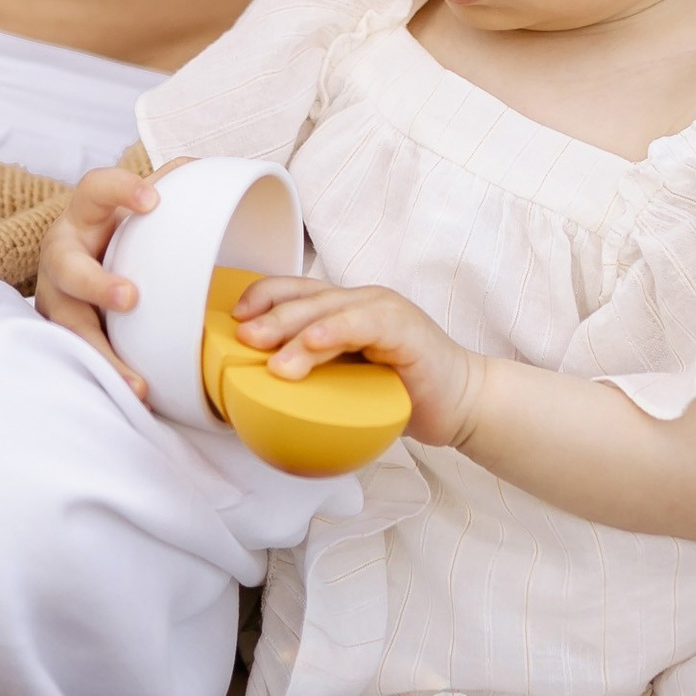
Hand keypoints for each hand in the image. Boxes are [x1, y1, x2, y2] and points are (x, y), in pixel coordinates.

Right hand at [34, 158, 161, 379]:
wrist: (73, 269)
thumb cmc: (114, 235)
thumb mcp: (129, 208)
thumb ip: (165, 186)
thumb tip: (198, 168)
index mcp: (84, 215)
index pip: (95, 190)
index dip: (120, 191)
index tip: (153, 202)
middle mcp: (62, 255)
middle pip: (67, 266)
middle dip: (96, 284)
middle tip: (131, 298)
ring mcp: (56, 299)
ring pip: (69, 326)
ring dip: (102, 352)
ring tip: (136, 381)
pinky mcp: (61, 334)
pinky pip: (79, 358)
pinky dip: (107, 377)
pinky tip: (136, 395)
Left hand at [233, 276, 476, 444]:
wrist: (461, 404)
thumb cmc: (403, 395)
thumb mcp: (348, 382)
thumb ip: (315, 375)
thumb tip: (259, 391)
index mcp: (344, 308)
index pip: (295, 291)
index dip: (262, 298)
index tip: (234, 321)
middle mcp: (362, 301)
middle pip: (306, 298)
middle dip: (270, 317)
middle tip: (243, 339)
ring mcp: (384, 311)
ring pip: (330, 311)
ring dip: (297, 333)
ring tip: (274, 361)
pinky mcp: (405, 329)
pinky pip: (365, 324)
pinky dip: (337, 332)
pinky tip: (315, 344)